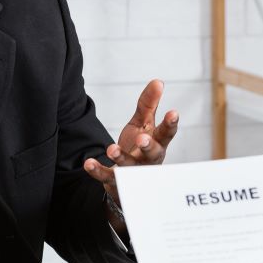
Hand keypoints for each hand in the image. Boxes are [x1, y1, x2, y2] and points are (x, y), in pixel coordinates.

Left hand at [84, 79, 178, 223]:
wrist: (128, 180)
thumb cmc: (139, 147)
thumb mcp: (143, 124)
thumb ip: (149, 104)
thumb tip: (158, 81)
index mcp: (157, 143)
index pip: (166, 133)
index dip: (170, 124)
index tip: (173, 113)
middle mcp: (148, 159)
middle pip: (152, 153)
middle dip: (148, 146)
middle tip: (143, 138)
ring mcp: (133, 172)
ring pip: (129, 166)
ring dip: (121, 157)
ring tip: (111, 149)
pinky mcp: (115, 180)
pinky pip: (106, 176)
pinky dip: (97, 170)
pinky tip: (88, 163)